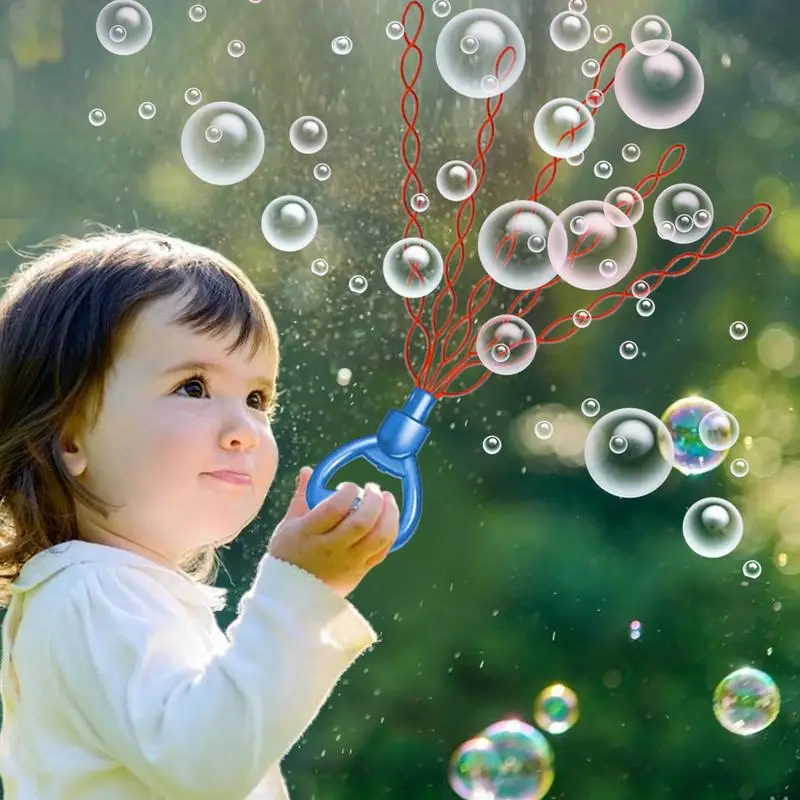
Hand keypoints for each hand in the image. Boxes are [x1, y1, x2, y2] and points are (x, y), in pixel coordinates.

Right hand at [267, 466, 399, 597]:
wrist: (291, 597)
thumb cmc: (288, 556)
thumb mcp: (288, 525)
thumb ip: (302, 496)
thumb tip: (308, 471)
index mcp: (309, 534)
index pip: (334, 508)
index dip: (347, 491)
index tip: (348, 486)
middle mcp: (331, 549)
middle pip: (361, 522)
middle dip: (373, 499)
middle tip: (373, 488)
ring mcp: (349, 562)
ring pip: (378, 537)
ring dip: (389, 514)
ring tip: (387, 499)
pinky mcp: (361, 571)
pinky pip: (383, 550)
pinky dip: (390, 531)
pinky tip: (388, 519)